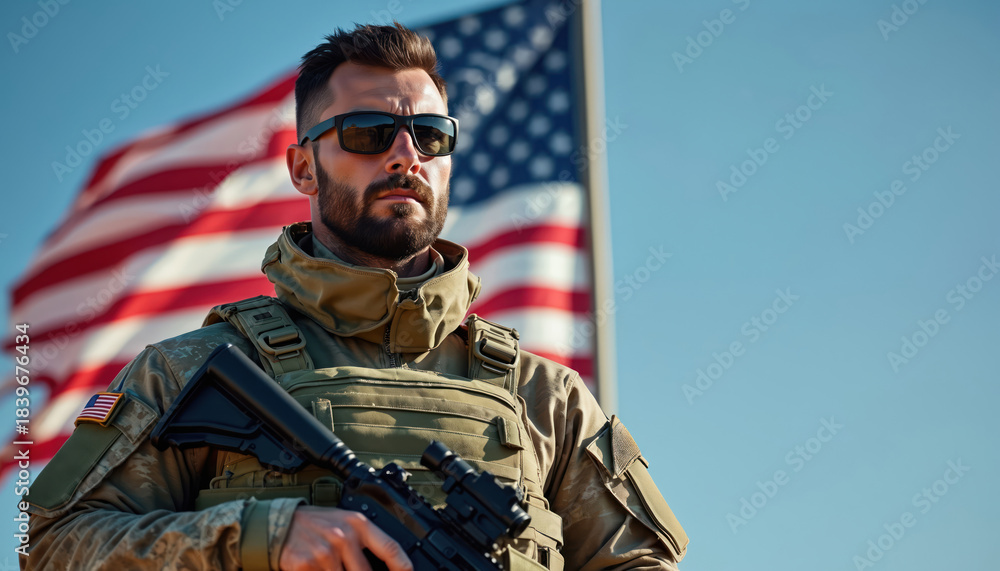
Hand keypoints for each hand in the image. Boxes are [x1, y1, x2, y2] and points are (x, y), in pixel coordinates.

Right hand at [278, 506, 413, 570]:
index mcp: (357, 524)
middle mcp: (344, 537)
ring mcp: (325, 553)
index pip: (389, 547)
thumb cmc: (317, 524)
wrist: (280, 523)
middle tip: (350, 568)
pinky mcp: (306, 565)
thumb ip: (364, 541)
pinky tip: (318, 569)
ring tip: (330, 565)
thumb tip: (383, 565)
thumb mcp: (344, 523)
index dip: (402, 565)